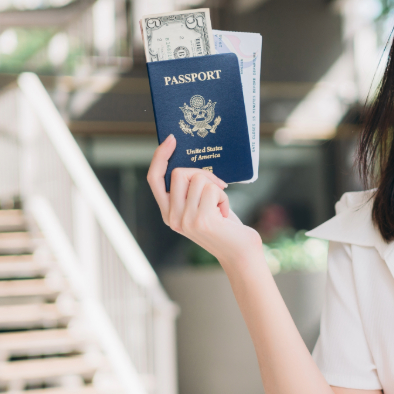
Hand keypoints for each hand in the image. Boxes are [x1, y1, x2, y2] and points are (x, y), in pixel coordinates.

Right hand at [146, 135, 261, 270]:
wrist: (240, 253)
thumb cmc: (224, 226)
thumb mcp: (201, 206)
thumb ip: (190, 190)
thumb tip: (193, 164)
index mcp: (168, 213)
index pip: (154, 179)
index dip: (160, 157)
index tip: (171, 140)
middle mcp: (172, 217)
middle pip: (179, 173)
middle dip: (202, 173)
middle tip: (217, 186)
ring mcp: (185, 220)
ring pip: (199, 179)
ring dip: (216, 188)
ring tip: (220, 207)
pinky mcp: (201, 220)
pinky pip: (213, 189)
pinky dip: (224, 197)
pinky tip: (224, 214)